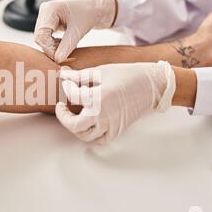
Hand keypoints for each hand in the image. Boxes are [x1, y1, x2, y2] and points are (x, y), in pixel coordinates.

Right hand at [34, 0, 116, 63]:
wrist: (95, 9)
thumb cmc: (89, 14)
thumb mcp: (78, 32)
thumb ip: (67, 46)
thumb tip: (58, 60)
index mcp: (49, 9)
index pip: (41, 34)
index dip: (49, 49)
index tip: (60, 58)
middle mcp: (44, 11)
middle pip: (39, 37)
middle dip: (51, 48)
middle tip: (64, 54)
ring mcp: (45, 17)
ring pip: (42, 39)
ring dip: (52, 47)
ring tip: (66, 47)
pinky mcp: (48, 22)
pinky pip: (45, 37)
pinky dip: (53, 44)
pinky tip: (63, 44)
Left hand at [56, 62, 175, 143]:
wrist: (149, 84)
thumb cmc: (127, 75)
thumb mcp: (101, 72)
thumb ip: (80, 76)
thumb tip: (64, 76)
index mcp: (98, 98)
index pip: (73, 96)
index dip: (67, 88)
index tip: (67, 83)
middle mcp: (102, 115)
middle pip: (74, 125)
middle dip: (64, 116)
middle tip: (62, 107)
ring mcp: (110, 125)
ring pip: (85, 135)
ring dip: (76, 126)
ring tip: (74, 115)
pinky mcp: (117, 130)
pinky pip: (99, 139)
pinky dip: (91, 134)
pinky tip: (89, 123)